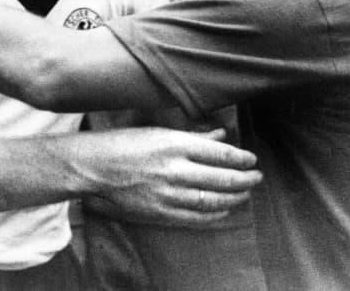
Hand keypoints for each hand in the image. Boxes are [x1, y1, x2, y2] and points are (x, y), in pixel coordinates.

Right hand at [91, 127, 261, 226]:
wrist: (92, 168)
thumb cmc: (124, 144)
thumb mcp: (159, 132)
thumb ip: (194, 137)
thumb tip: (221, 136)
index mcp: (175, 144)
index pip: (220, 153)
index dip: (241, 158)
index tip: (252, 160)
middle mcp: (175, 169)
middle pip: (222, 178)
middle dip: (245, 179)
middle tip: (257, 177)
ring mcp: (168, 194)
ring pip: (212, 199)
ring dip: (234, 197)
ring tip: (246, 193)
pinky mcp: (160, 213)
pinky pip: (195, 217)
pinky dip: (214, 214)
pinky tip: (225, 210)